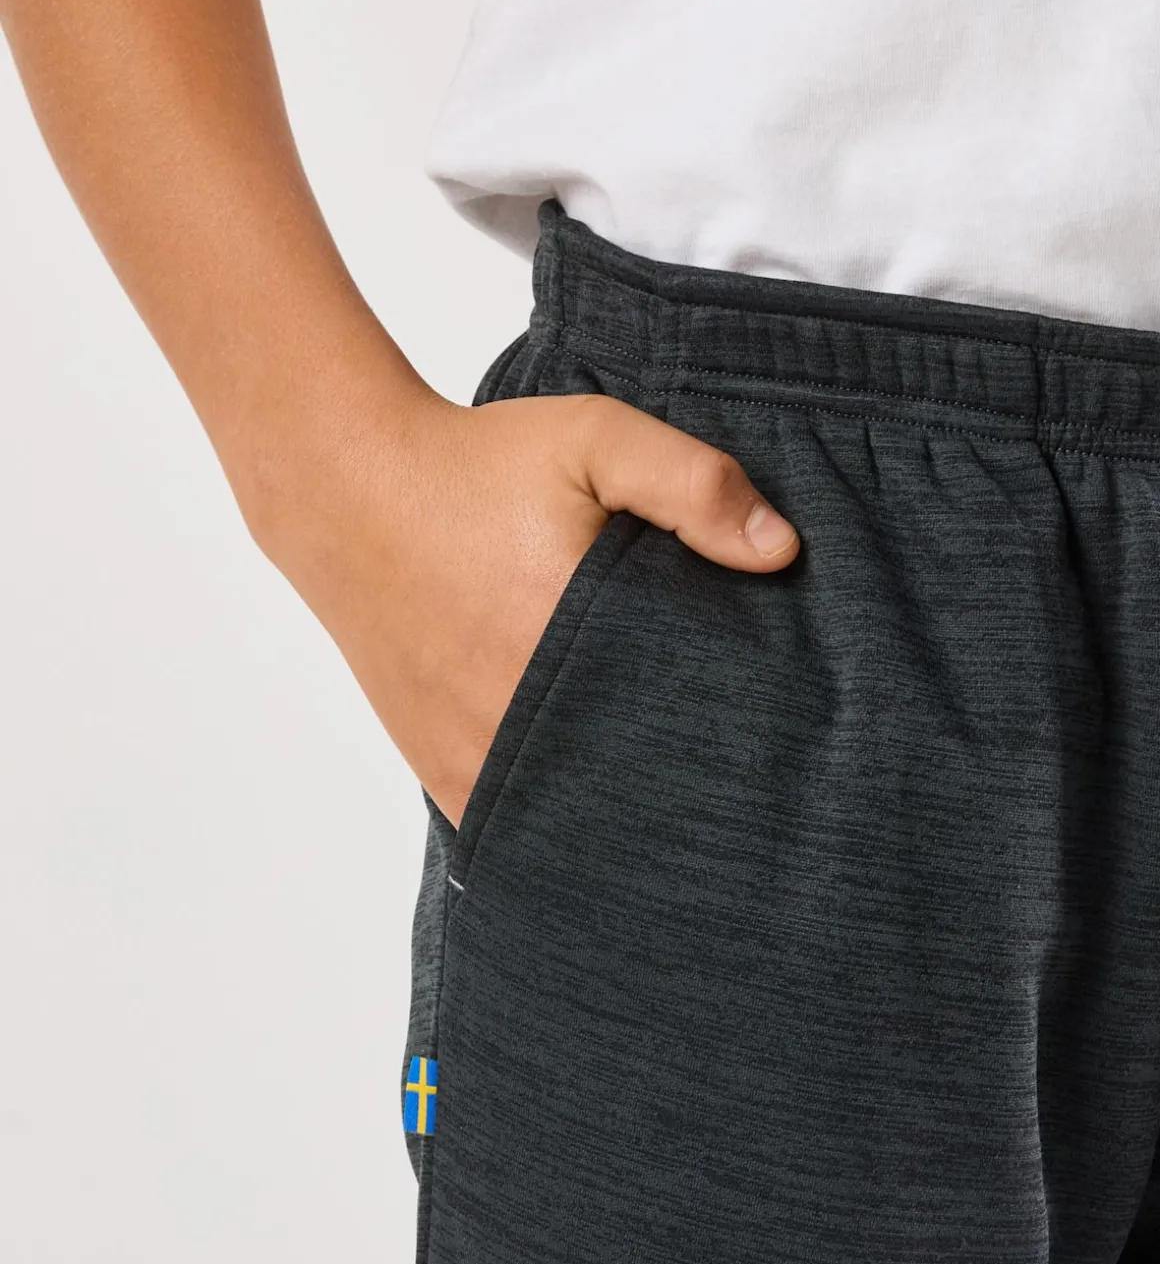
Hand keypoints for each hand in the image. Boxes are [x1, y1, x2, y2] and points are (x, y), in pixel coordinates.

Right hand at [246, 375, 799, 828]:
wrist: (347, 491)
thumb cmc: (475, 464)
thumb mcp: (593, 438)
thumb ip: (691, 484)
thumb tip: (781, 552)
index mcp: (569, 639)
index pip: (688, 721)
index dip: (735, 726)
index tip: (766, 720)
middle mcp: (520, 716)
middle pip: (639, 784)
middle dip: (687, 776)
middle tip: (732, 763)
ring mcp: (478, 757)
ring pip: (580, 819)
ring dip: (626, 805)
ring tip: (668, 780)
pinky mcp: (446, 774)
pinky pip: (522, 825)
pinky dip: (563, 817)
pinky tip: (599, 796)